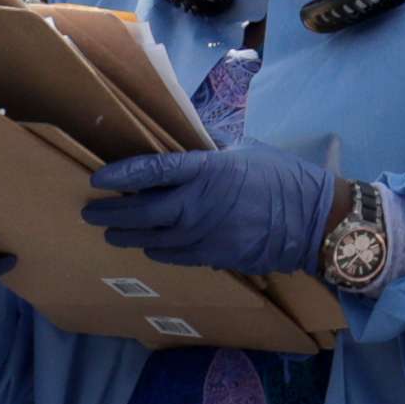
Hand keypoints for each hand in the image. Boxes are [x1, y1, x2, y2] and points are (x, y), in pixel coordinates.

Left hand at [82, 144, 339, 275]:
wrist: (313, 220)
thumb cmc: (282, 178)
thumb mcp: (245, 151)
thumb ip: (210, 152)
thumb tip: (188, 145)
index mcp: (205, 170)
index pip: (151, 170)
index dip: (121, 175)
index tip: (98, 179)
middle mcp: (197, 204)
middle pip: (141, 211)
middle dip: (111, 213)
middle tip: (91, 213)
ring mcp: (203, 234)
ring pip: (151, 238)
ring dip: (126, 236)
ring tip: (110, 233)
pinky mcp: (212, 257)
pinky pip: (172, 255)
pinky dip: (155, 250)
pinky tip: (147, 245)